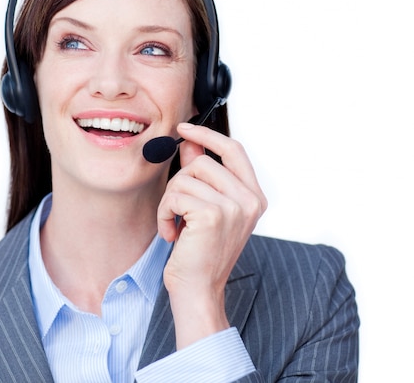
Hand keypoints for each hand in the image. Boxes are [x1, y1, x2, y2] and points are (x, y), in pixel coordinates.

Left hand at [157, 122, 266, 347]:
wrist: (198, 290)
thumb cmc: (200, 252)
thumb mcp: (204, 209)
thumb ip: (201, 175)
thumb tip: (189, 145)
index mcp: (254, 197)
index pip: (234, 150)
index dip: (208, 136)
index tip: (184, 129)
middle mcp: (250, 200)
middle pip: (202, 162)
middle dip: (179, 183)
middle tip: (177, 209)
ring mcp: (234, 206)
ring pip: (185, 177)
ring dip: (169, 201)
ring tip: (176, 224)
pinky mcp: (214, 214)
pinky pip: (175, 195)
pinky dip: (164, 213)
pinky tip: (172, 233)